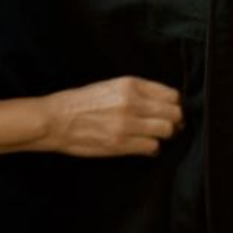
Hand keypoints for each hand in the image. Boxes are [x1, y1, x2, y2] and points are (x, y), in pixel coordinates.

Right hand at [38, 76, 182, 157]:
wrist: (57, 119)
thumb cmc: (82, 101)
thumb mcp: (111, 85)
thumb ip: (137, 91)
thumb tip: (162, 102)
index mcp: (130, 84)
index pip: (171, 94)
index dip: (175, 104)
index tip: (171, 110)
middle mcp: (132, 102)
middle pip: (174, 114)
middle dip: (175, 121)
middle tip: (169, 125)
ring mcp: (127, 124)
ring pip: (166, 131)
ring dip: (164, 135)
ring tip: (155, 135)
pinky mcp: (121, 144)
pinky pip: (152, 147)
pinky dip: (152, 148)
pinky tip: (144, 145)